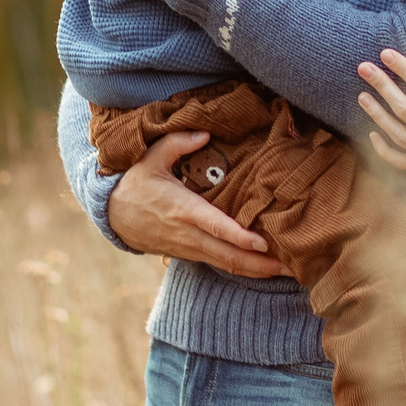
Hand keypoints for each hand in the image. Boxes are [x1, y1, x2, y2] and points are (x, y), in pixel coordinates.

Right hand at [104, 130, 285, 277]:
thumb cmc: (136, 182)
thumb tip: (205, 133)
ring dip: (257, 270)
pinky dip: (243, 268)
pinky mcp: (191, 254)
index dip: (239, 237)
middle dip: (260, 263)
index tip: (263, 243)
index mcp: (183, 209)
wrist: (113, 214)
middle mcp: (189, 234)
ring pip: (227, 264)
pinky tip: (264, 268)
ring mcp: (190, 247)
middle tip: (292, 267)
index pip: (215, 226)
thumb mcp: (151, 156)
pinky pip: (220, 264)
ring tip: (288, 272)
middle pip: (228, 254)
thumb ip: (178, 142)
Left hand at [357, 50, 405, 177]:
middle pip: (405, 110)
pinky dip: (383, 150)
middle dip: (383, 86)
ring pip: (398, 134)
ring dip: (377, 114)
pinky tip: (372, 132)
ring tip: (363, 95)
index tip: (386, 55)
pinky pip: (401, 161)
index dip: (404, 70)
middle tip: (365, 68)